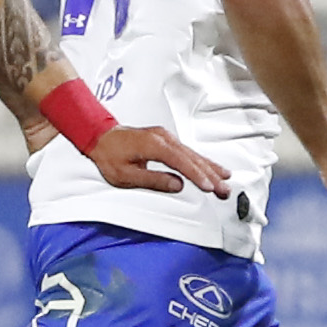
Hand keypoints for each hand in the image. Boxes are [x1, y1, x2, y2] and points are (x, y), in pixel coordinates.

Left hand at [86, 125, 232, 198]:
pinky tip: (211, 167)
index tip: (210, 186)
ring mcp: (166, 138)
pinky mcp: (167, 140)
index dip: (197, 175)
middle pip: (192, 158)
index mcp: (155, 145)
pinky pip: (188, 151)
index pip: (181, 162)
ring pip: (193, 154)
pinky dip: (201, 161)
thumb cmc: (109, 155)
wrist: (100, 137)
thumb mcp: (125, 174)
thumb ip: (153, 180)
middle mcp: (164, 138)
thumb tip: (177, 185)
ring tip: (226, 180)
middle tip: (225, 190)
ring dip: (210, 168)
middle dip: (211, 175)